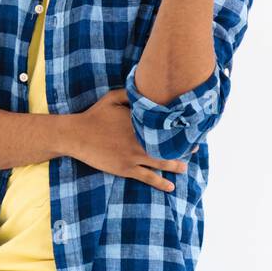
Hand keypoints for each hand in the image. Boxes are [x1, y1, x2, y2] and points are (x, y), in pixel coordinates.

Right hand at [66, 89, 188, 191]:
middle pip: (167, 145)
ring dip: (175, 165)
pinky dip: (159, 182)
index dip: (178, 129)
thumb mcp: (112, 98)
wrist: (76, 135)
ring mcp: (133, 155)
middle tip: (195, 147)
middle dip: (182, 147)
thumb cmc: (94, 115)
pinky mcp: (125, 168)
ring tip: (185, 167)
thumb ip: (130, 93)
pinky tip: (170, 186)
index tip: (190, 129)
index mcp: (138, 122)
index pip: (164, 126)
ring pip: (160, 162)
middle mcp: (139, 139)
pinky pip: (147, 177)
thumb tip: (143, 84)